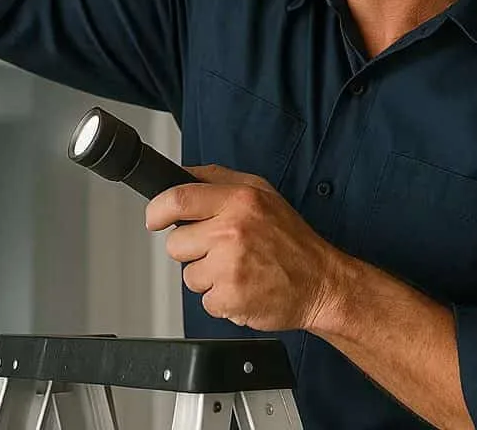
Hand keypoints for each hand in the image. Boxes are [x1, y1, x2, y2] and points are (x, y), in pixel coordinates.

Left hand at [146, 164, 345, 332]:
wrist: (321, 281)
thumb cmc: (291, 238)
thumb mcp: (261, 191)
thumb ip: (217, 179)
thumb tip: (179, 174)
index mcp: (240, 199)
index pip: (178, 198)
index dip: (157, 210)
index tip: (154, 218)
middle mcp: (233, 230)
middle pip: (175, 243)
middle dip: (190, 249)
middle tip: (218, 248)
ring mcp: (230, 266)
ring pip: (188, 275)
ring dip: (207, 276)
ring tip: (237, 268)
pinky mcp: (230, 298)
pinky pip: (205, 301)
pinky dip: (221, 299)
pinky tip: (243, 286)